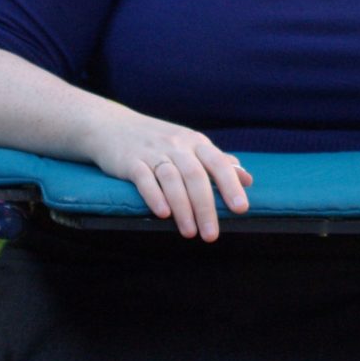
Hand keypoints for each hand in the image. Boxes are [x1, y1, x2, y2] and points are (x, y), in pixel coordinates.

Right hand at [88, 113, 251, 240]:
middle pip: (195, 176)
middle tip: (212, 234)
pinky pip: (144, 178)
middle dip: (206, 207)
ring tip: (190, 233)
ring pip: (172, 179)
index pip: (218, 163)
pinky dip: (154, 196)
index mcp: (195, 142)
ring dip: (182, 208)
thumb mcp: (190, 146)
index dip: (231, 185)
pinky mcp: (129, 161)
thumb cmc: (159, 141)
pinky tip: (162, 214)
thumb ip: (217, 162)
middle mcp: (177, 145)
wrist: (112, 126)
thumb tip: (247, 179)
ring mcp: (152, 152)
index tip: (241, 209)